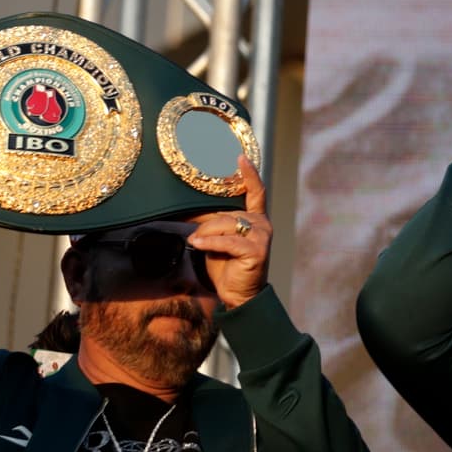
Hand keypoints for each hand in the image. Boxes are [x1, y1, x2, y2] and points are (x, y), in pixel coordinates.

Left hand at [186, 156, 270, 308]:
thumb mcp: (218, 238)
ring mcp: (262, 237)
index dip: (249, 174)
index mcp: (255, 219)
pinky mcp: (256, 250)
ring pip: (225, 224)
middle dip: (205, 222)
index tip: (240, 157)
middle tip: (191, 231)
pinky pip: (227, 240)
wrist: (238, 294)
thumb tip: (188, 210)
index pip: (255, 192)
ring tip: (196, 242)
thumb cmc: (227, 265)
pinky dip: (209, 243)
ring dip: (206, 234)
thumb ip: (213, 223)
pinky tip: (198, 245)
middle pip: (226, 213)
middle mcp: (262, 224)